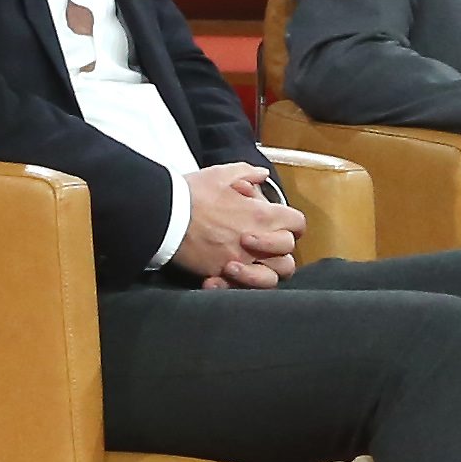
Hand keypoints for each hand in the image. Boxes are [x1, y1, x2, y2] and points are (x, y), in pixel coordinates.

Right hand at [179, 163, 302, 288]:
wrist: (163, 214)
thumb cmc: (191, 193)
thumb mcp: (221, 174)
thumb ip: (247, 173)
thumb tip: (261, 175)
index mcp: (262, 216)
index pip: (297, 223)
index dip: (291, 223)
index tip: (279, 222)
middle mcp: (257, 242)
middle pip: (288, 253)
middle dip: (277, 247)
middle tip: (256, 241)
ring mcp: (240, 261)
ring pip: (272, 277)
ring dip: (263, 271)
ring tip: (245, 262)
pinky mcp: (219, 274)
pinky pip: (239, 289)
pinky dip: (235, 286)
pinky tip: (223, 275)